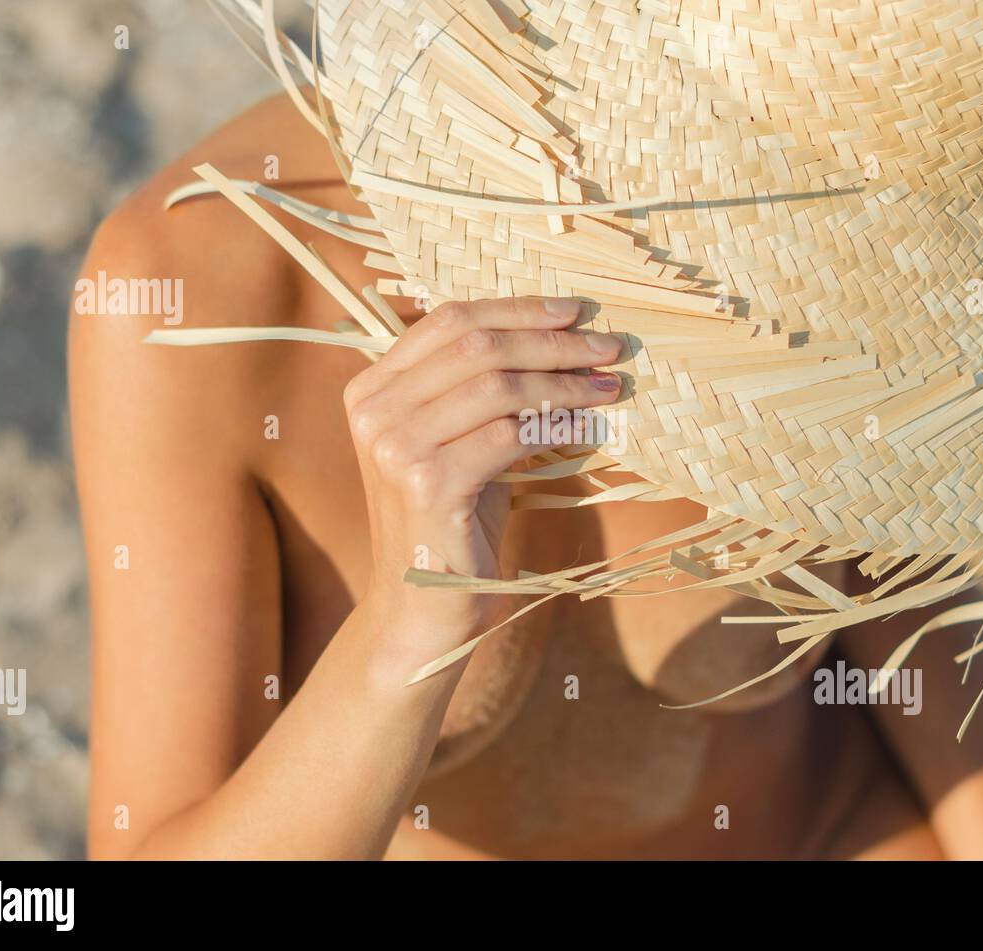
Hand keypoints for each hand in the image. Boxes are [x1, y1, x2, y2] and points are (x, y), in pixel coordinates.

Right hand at [342, 296, 622, 662]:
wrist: (422, 609)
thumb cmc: (452, 522)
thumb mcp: (459, 442)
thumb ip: (480, 389)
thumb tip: (557, 335)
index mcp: (373, 389)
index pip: (449, 321)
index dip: (517, 310)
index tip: (574, 312)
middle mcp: (374, 411)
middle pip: (476, 345)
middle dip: (551, 342)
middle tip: (607, 347)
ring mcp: (396, 448)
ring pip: (496, 386)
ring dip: (563, 382)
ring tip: (609, 386)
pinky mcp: (427, 485)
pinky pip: (507, 435)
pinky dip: (556, 425)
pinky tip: (590, 426)